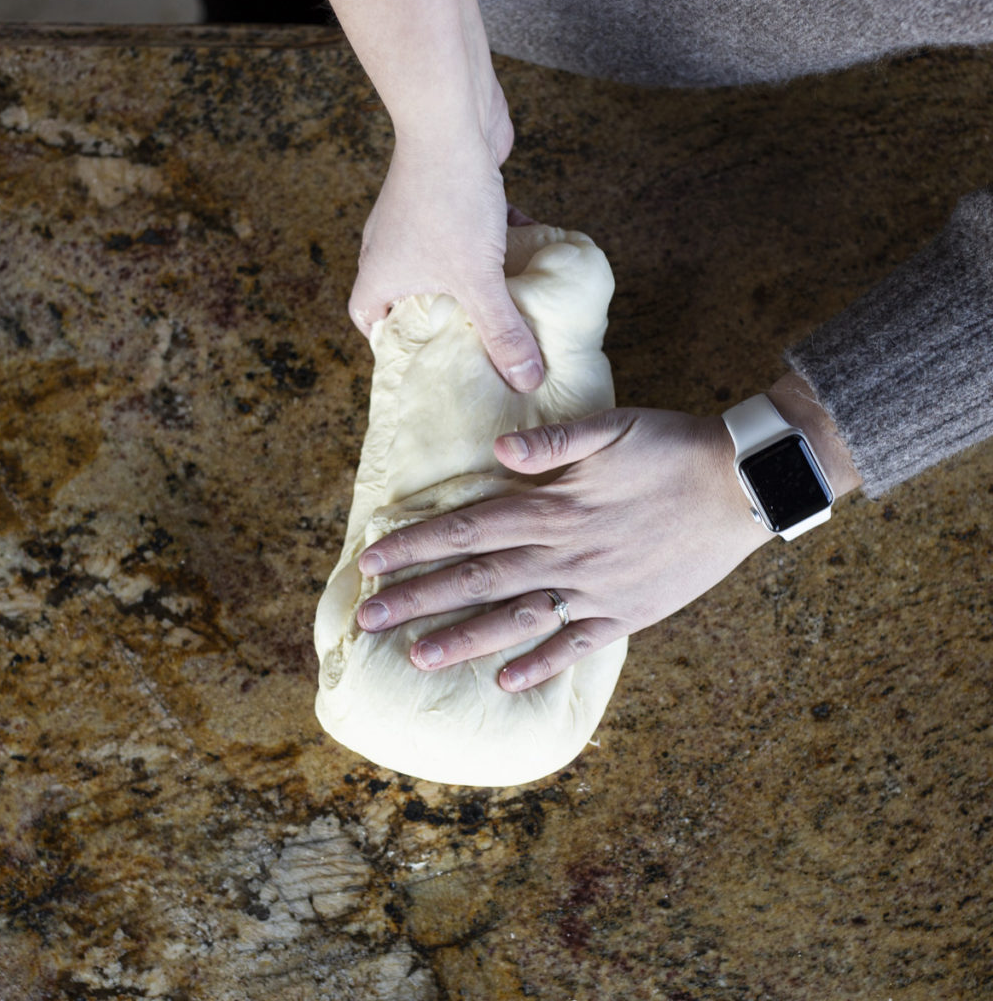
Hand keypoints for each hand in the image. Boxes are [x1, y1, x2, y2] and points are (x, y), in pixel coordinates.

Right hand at [347, 123, 544, 392]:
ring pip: (443, 262)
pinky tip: (526, 255)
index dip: (387, 341)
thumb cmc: (448, 201)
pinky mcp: (448, 195)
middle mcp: (390, 246)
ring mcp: (417, 218)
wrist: (451, 116)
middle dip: (440, 316)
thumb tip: (525, 381)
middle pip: (407, 293)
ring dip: (472, 279)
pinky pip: (469, 232)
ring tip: (501, 306)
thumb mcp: (478, 280)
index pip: (367, 319)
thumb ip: (502, 332)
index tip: (419, 358)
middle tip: (469, 341)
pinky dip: (492, 244)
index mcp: (379, 273)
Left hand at [355, 407, 775, 690]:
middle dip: (417, 597)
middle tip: (367, 617)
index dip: (416, 545)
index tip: (371, 561)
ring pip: (515, 620)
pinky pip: (575, 646)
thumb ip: (552, 441)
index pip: (467, 529)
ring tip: (416, 657)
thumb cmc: (672, 448)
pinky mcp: (626, 613)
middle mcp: (564, 553)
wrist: (742, 486)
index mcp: (553, 507)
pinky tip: (505, 683)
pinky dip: (540, 665)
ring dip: (463, 639)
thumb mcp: (612, 427)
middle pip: (476, 580)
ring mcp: (594, 590)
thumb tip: (497, 444)